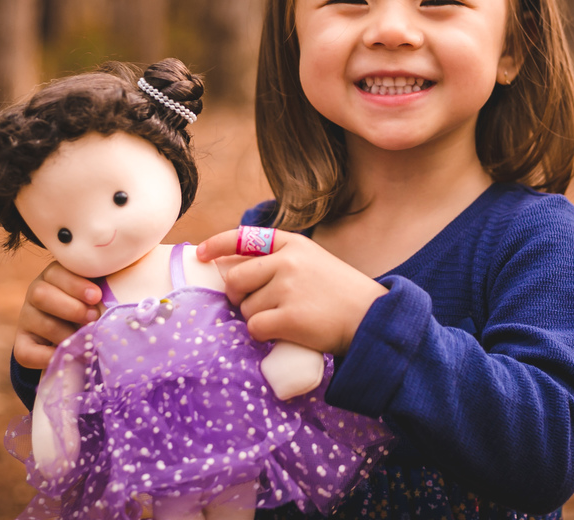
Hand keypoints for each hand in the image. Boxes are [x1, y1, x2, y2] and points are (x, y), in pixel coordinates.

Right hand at [13, 261, 101, 369]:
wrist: (78, 331)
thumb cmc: (98, 304)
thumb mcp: (101, 289)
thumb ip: (111, 284)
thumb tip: (137, 284)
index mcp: (56, 275)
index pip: (57, 273)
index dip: (75, 284)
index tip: (97, 296)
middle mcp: (37, 293)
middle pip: (41, 294)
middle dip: (70, 307)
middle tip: (93, 317)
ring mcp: (28, 318)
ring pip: (37, 322)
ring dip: (63, 332)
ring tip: (85, 339)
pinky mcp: (23, 343)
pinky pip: (25, 351)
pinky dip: (45, 357)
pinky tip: (66, 356)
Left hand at [198, 229, 387, 355]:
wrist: (372, 318)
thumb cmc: (340, 293)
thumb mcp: (313, 262)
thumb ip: (280, 262)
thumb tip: (233, 276)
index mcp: (292, 244)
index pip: (244, 237)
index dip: (217, 245)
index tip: (200, 254)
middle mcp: (288, 261)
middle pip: (235, 279)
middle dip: (238, 296)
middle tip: (257, 306)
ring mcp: (288, 288)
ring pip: (245, 308)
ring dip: (257, 318)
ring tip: (285, 319)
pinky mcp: (289, 317)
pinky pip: (255, 327)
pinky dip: (263, 335)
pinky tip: (282, 333)